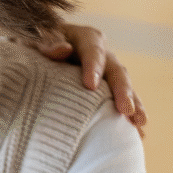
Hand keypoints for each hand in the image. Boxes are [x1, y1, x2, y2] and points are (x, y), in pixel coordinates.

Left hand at [30, 24, 146, 135]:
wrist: (35, 49)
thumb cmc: (32, 44)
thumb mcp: (33, 40)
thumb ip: (45, 43)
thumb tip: (63, 49)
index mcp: (85, 39)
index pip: (92, 51)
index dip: (93, 67)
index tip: (90, 86)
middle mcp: (101, 54)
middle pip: (115, 71)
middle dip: (122, 91)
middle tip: (125, 110)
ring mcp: (106, 72)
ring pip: (124, 87)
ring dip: (133, 105)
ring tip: (139, 123)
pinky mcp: (106, 89)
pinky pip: (119, 102)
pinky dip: (127, 117)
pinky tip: (137, 134)